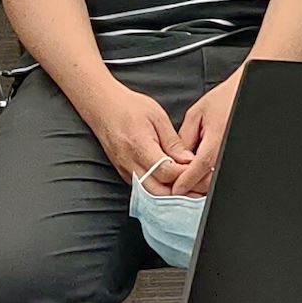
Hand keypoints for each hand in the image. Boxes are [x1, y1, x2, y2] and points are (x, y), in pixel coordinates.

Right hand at [75, 79, 191, 189]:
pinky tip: (171, 185)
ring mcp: (126, 171)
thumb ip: (173, 142)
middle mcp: (130, 164)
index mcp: (140, 147)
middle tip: (197, 188)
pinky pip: (143, 188)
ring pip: (150, 195)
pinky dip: (159, 191)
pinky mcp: (124, 173)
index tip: (198, 169)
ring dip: (170, 195)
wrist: (103, 107)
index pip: (167, 172)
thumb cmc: (129, 107)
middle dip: (180, 193)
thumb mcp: (158, 117)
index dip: (185, 174)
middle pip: (158, 192)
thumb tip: (188, 160)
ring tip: (188, 189)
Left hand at [168, 71, 242, 195]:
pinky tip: (201, 171)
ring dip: (202, 181)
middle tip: (179, 186)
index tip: (176, 189)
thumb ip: (184, 137)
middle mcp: (228, 149)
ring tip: (188, 179)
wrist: (244, 93)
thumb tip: (175, 158)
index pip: (200, 166)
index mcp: (217, 138)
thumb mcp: (196, 114)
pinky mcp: (237, 155)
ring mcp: (234, 153)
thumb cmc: (224, 99)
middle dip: (193, 184)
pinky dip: (210, 174)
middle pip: (209, 178)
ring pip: (216, 177)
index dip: (186, 180)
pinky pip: (222, 169)